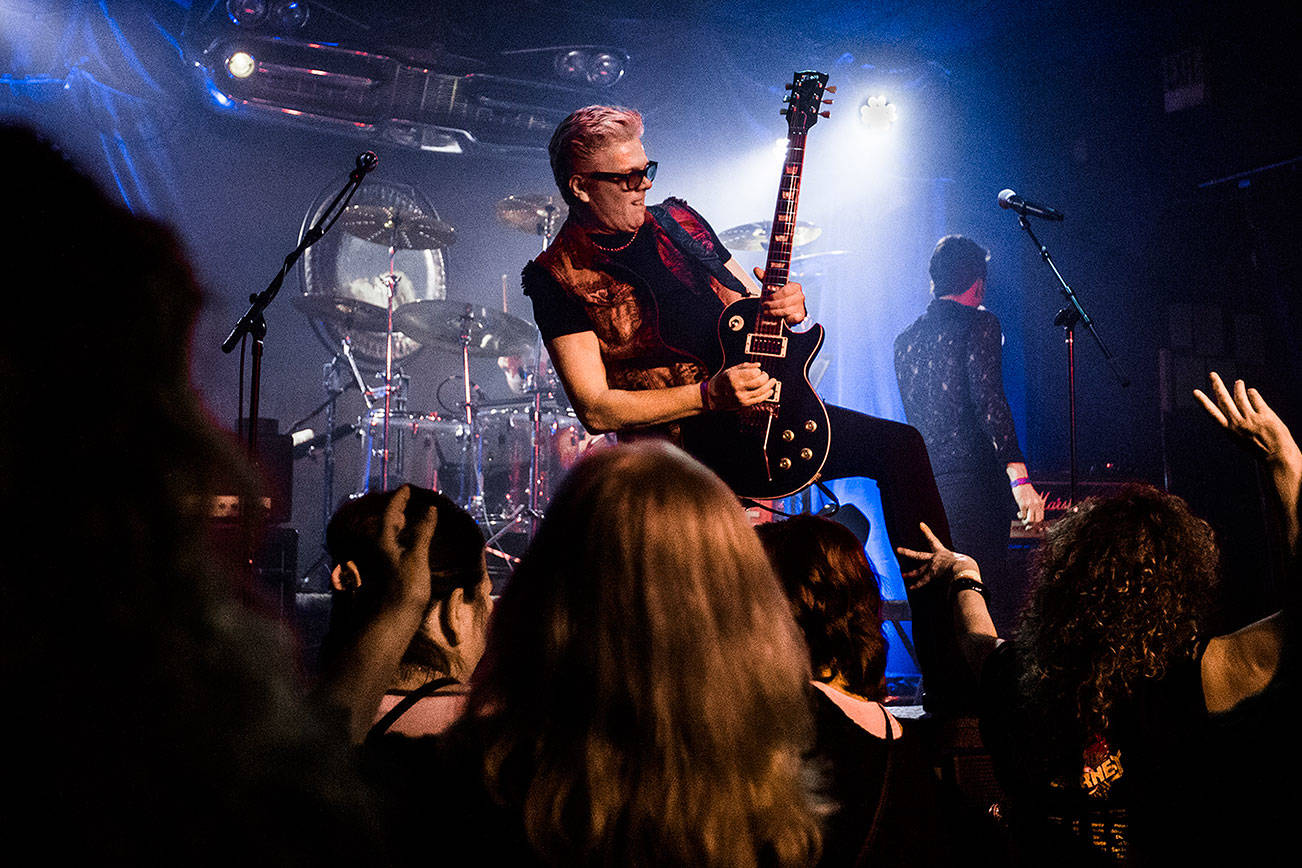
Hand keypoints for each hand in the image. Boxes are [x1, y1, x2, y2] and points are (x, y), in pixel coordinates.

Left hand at [376, 485, 438, 611]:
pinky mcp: (382, 574)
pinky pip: (391, 549)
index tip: (407, 488)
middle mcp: (375, 548)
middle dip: (397, 511)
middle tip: (409, 503)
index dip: (400, 498)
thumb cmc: (405, 588)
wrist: (390, 620)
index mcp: (382, 540)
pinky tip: (407, 546)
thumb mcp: (417, 556)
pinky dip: (400, 542)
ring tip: (410, 521)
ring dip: (398, 528)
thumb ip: (422, 532)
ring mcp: (377, 562)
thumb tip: (429, 509)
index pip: (390, 511)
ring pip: (387, 538)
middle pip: (386, 524)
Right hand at [706, 362, 776, 409]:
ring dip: (769, 385)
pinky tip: (770, 390)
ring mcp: (741, 397)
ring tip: (773, 381)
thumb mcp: (731, 370)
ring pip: (761, 391)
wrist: (715, 396)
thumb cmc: (724, 381)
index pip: (754, 373)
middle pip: (759, 382)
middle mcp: (737, 388)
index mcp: (733, 377)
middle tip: (766, 375)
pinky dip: (767, 395)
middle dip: (766, 377)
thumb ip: (746, 366)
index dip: (759, 371)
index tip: (759, 371)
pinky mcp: (744, 403)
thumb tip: (758, 365)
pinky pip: (759, 399)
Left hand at [753, 267, 806, 324]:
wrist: (791, 307)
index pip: (785, 291)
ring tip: (766, 312)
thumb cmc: (781, 295)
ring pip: (786, 310)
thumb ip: (766, 278)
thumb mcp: (773, 286)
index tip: (766, 298)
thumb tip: (756, 269)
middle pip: (784, 302)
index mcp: (795, 286)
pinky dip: (783, 318)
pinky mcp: (799, 316)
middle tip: (763, 306)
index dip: (775, 295)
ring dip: (774, 312)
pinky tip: (776, 318)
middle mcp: (800, 296)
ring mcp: (800, 306)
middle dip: (772, 304)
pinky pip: (791, 318)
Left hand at [895, 522, 980, 590]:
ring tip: (903, 575)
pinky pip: (923, 582)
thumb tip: (967, 571)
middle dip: (907, 552)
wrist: (963, 568)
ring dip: (910, 573)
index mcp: (942, 552)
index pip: (932, 540)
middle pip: (918, 555)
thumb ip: (959, 564)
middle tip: (898, 549)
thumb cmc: (967, 565)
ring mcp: (932, 568)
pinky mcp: (932, 576)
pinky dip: (917, 585)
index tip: (920, 524)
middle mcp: (934, 559)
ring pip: (918, 570)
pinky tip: (911, 588)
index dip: (926, 532)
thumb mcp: (962, 561)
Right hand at [1012, 482, 1045, 526]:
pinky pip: (1022, 515)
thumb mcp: (1034, 498)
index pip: (1042, 518)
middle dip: (1033, 527)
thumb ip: (1036, 507)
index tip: (1039, 530)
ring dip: (1025, 522)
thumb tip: (1034, 518)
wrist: (1021, 482)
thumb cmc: (1026, 491)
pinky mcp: (1023, 504)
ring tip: (1023, 519)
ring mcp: (1030, 505)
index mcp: (1040, 504)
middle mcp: (1037, 505)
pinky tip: (1019, 513)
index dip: (1040, 526)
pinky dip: (1020, 516)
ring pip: (1030, 520)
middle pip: (1037, 521)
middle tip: (1028, 527)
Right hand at [1194, 372, 1299, 466]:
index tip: (1195, 392)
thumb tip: (1239, 398)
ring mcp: (1251, 418)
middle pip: (1224, 399)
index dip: (1203, 401)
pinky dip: (1252, 393)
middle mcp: (1238, 423)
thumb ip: (1238, 420)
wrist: (1277, 456)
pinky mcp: (1265, 415)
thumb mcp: (1241, 437)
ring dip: (1238, 387)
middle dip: (1217, 385)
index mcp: (1229, 430)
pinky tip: (1251, 392)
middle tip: (1212, 375)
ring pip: (1241, 396)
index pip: (1212, 412)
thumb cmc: (1259, 448)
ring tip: (1238, 383)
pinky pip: (1256, 399)